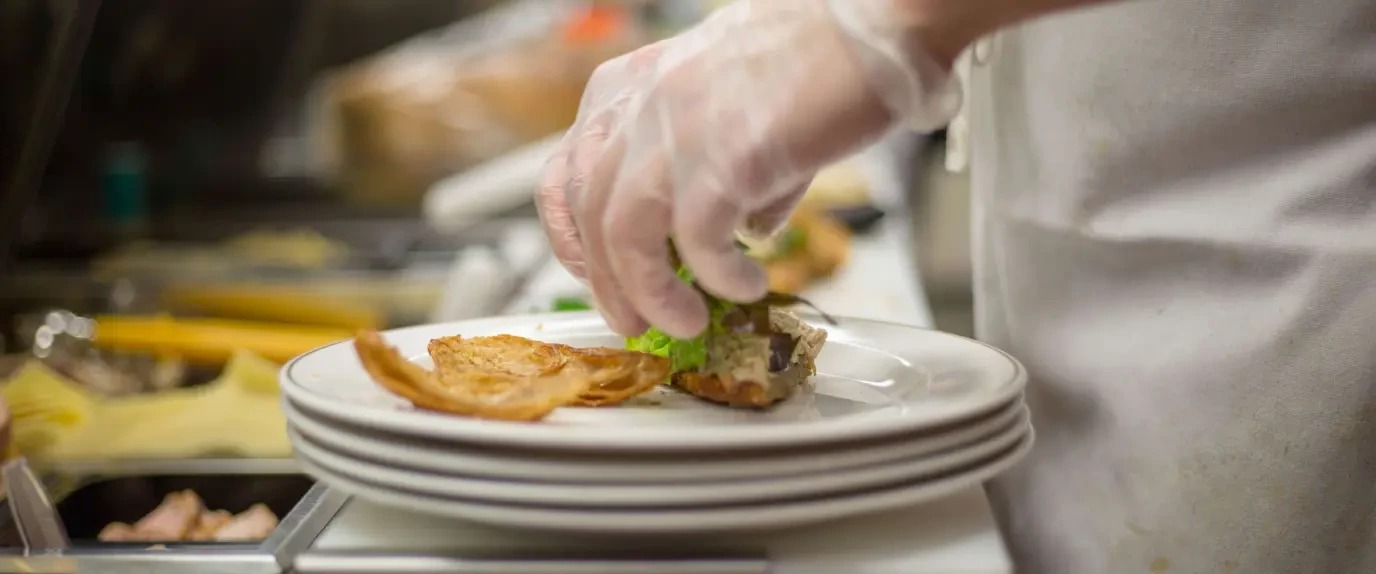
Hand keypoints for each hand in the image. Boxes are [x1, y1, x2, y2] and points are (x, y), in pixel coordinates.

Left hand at [537, 0, 960, 338]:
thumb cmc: (820, 55)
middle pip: (590, 214)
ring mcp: (675, 129)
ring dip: (648, 294)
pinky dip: (716, 278)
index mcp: (632, 85)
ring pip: (624, 237)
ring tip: (683, 322)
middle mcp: (641, 104)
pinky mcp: (722, 158)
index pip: (568, 173)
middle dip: (609, 283)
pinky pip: (697, 244)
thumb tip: (743, 228)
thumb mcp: (739, 105)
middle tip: (636, 323)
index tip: (596, 276)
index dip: (573, 239)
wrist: (874, 25)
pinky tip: (745, 284)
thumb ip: (723, 166)